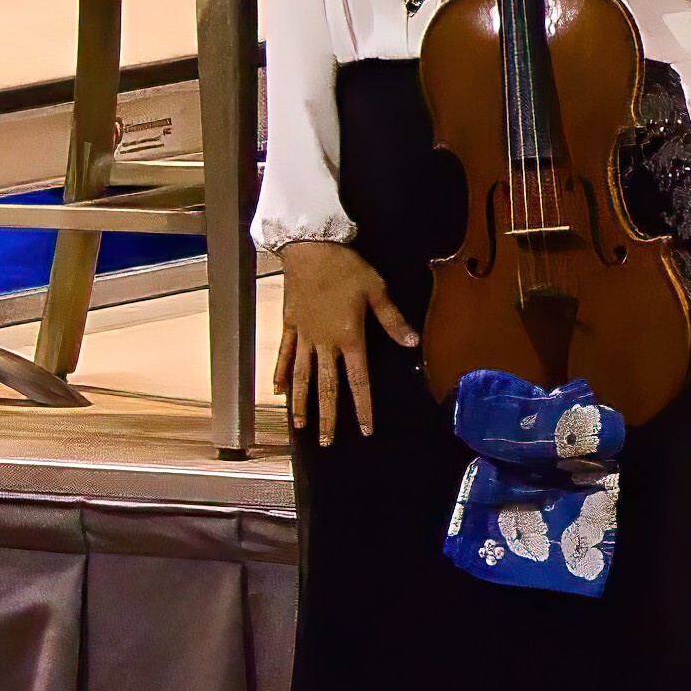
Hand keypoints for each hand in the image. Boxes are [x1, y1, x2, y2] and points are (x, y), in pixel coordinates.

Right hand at [276, 239, 411, 442]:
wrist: (310, 248)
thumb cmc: (346, 268)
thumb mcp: (377, 291)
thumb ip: (393, 321)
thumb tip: (413, 343)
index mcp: (349, 338)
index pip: (358, 382)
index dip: (362, 408)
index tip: (365, 430)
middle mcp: (324, 344)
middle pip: (326, 387)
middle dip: (328, 417)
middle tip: (327, 442)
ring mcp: (304, 336)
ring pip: (300, 377)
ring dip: (301, 403)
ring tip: (300, 426)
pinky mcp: (290, 325)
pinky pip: (284, 354)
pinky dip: (280, 373)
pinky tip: (277, 390)